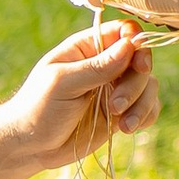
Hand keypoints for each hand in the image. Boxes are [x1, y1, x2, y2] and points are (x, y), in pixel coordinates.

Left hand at [4, 23, 157, 171]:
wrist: (30, 146)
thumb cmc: (37, 108)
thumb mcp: (62, 83)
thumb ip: (97, 66)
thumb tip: (130, 45)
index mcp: (86, 48)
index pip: (122, 32)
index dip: (137, 44)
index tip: (138, 65)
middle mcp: (104, 65)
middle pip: (140, 61)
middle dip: (135, 84)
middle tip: (115, 106)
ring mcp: (114, 89)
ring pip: (148, 85)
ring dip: (142, 104)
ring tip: (123, 125)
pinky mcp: (120, 113)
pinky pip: (147, 107)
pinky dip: (145, 116)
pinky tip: (127, 128)